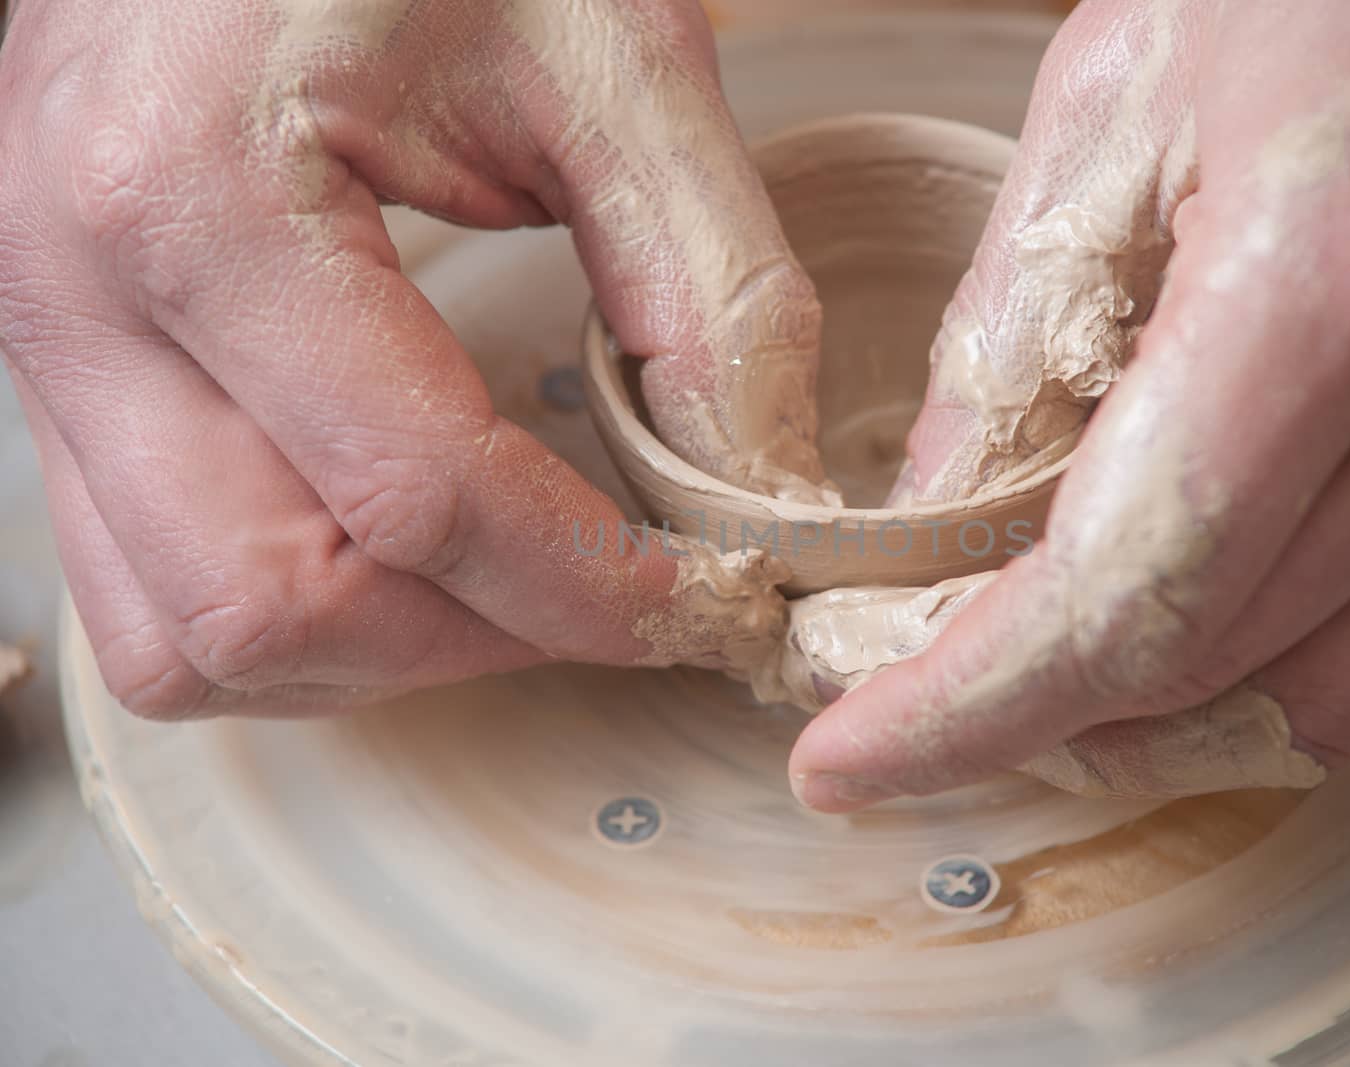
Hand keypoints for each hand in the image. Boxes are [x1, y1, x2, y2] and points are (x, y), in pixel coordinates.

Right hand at [0, 0, 804, 716]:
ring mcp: (47, 341)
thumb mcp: (606, 58)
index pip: (413, 494)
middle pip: (272, 609)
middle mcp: (79, 291)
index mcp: (199, 189)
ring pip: (188, 636)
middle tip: (612, 596)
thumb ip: (711, 283)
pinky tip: (400, 554)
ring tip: (513, 579)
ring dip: (376, 648)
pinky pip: (147, 592)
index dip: (584, 587)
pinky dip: (289, 618)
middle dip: (477, 638)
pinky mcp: (65, 371)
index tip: (695, 601)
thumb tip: (761, 487)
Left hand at [790, 0, 1349, 809]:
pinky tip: (1156, 646)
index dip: (962, 709)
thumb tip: (926, 521)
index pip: (1117, 592)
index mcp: (1336, 286)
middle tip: (897, 701)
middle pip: (1192, 666)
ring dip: (1127, 721)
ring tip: (1010, 689)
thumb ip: (1010, 330)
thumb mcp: (1117, 105)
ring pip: (1295, 698)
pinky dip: (1246, 678)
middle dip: (1017, 714)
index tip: (848, 758)